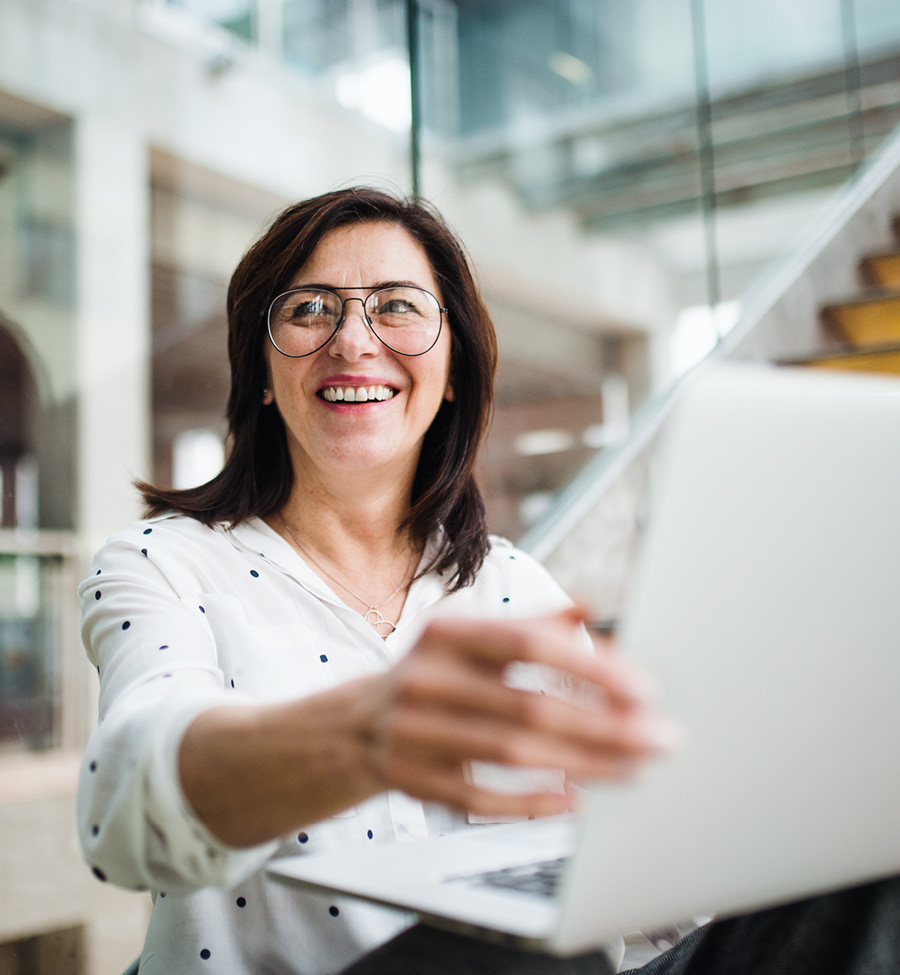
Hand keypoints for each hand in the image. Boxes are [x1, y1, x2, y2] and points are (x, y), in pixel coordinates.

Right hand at [361, 607, 678, 819]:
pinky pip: (480, 798)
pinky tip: (573, 799)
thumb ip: (528, 623)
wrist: (349, 726)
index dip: (587, 664)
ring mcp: (414, 733)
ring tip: (634, 766)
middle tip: (659, 737)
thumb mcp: (466, 638)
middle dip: (604, 725)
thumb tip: (589, 607)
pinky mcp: (412, 780)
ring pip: (511, 754)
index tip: (642, 687)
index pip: (525, 644)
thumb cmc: (428, 676)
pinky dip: (531, 802)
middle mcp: (426, 679)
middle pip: (528, 705)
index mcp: (446, 634)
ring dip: (583, 763)